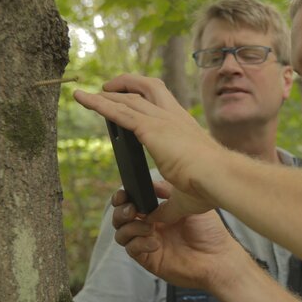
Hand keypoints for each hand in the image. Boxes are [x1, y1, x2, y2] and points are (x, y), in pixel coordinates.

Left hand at [74, 74, 224, 220]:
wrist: (218, 177)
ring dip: (106, 94)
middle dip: (126, 84)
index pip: (162, 102)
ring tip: (86, 95)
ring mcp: (162, 119)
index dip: (145, 97)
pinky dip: (98, 103)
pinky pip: (118, 111)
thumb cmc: (210, 187)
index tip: (132, 99)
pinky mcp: (150, 128)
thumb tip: (157, 217)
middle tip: (108, 87)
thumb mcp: (185, 197)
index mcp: (184, 127)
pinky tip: (83, 99)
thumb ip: (168, 206)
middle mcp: (173, 116)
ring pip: (128, 97)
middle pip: (147, 87)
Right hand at [110, 188, 245, 289]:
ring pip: (121, 233)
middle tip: (133, 210)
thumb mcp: (189, 202)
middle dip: (121, 211)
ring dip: (131, 227)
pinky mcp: (149, 259)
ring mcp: (148, 243)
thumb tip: (150, 183)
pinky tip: (155, 242)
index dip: (124, 197)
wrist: (219, 257)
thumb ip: (168, 192)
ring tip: (150, 227)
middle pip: (121, 217)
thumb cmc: (209, 231)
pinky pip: (132, 250)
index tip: (125, 193)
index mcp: (158, 212)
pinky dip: (139, 243)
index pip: (132, 202)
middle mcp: (150, 226)